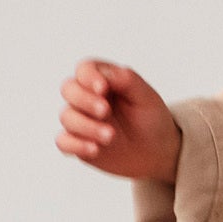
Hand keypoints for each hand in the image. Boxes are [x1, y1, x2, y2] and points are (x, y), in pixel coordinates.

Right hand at [55, 59, 179, 181]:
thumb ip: (127, 80)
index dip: (89, 77)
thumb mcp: (147, 97)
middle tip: (106, 111)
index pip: (84, 70)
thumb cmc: (151, 119)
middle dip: (85, 100)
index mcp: (102, 81)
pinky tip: (94, 149)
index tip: (103, 88)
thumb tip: (105, 74)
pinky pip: (64, 142)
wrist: (158, 152)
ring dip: (87, 126)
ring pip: (67, 117)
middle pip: (69, 89)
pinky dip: (75, 145)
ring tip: (111, 136)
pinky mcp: (78, 143)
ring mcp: (80, 120)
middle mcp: (86, 98)